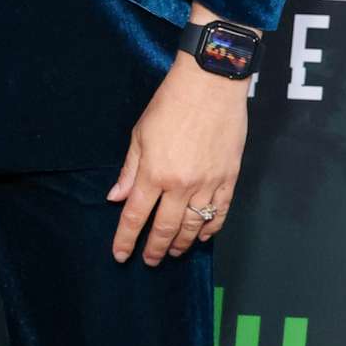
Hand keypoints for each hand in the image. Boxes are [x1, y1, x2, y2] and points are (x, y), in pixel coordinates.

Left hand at [107, 49, 248, 265]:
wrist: (211, 84)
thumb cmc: (171, 103)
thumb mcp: (140, 134)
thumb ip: (130, 170)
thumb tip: (117, 197)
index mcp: (154, 173)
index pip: (135, 216)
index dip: (125, 239)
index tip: (120, 255)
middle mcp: (181, 185)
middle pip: (165, 228)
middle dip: (154, 249)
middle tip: (149, 260)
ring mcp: (208, 184)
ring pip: (193, 226)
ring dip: (181, 243)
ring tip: (173, 251)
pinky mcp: (229, 178)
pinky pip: (220, 213)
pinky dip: (210, 229)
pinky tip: (201, 236)